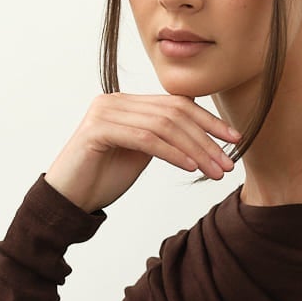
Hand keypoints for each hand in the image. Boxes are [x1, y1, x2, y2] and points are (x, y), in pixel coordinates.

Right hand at [44, 92, 241, 214]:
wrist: (66, 199)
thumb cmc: (102, 178)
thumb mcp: (140, 153)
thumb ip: (162, 137)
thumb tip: (199, 133)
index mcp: (128, 103)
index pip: (177, 104)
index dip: (209, 121)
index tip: (235, 139)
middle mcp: (116, 101)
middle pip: (174, 113)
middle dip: (207, 138)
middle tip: (228, 163)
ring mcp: (105, 112)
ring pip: (163, 125)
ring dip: (195, 150)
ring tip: (215, 171)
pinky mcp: (97, 130)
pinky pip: (145, 138)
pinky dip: (172, 153)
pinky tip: (190, 168)